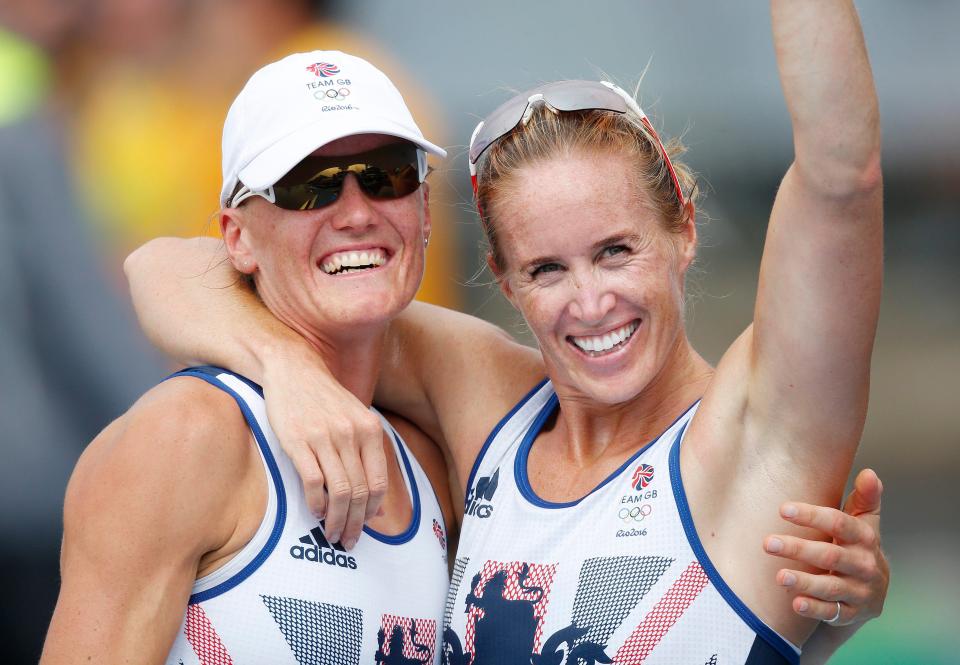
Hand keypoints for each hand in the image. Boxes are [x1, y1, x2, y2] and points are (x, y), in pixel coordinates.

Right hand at [261, 346, 386, 549]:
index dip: (374, 511)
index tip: (367, 527)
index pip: (378, 482)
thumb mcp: (355, 417)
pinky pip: (314, 482)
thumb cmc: (324, 398)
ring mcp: (325, 437)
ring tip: (332, 534)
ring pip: (340, 492)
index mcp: (370, 429)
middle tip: (349, 541)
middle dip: (356, 523)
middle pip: (361, 493)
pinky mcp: (298, 441)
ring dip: (338, 520)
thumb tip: (375, 500)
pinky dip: (316, 503)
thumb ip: (367, 452)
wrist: (292, 368)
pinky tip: (315, 512)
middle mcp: (351, 434)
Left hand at [764, 468, 887, 625]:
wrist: (873, 589)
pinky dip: (814, 608)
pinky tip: (794, 603)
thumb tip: (869, 473)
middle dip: (798, 549)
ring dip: (804, 582)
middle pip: (830, 556)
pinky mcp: (852, 613)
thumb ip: (865, 497)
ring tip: (779, 576)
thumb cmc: (857, 545)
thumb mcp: (864, 521)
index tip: (783, 510)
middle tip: (767, 543)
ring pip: (830, 587)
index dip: (812, 516)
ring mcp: (859, 591)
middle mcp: (864, 565)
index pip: (839, 524)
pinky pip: (832, 613)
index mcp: (865, 538)